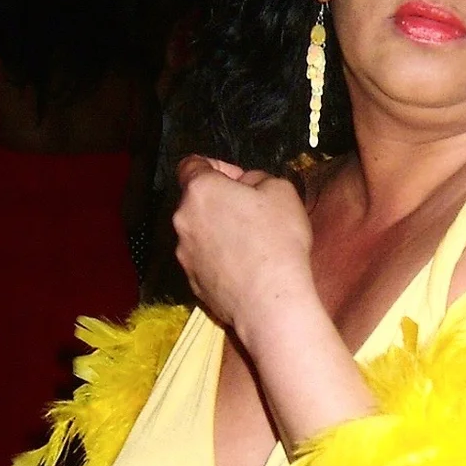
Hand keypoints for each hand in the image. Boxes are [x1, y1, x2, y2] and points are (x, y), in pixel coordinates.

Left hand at [173, 155, 313, 339]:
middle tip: (253, 213)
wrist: (270, 301)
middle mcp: (183, 220)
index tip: (238, 179)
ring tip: (252, 245)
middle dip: (221, 202)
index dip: (217, 166)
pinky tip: (246, 268)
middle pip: (197, 200)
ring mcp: (184, 254)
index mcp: (201, 190)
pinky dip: (221, 259)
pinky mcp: (192, 282)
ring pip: (200, 232)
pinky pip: (205, 260)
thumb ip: (257, 177)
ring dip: (220, 232)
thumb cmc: (277, 241)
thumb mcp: (281, 190)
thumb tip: (246, 185)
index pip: (191, 164)